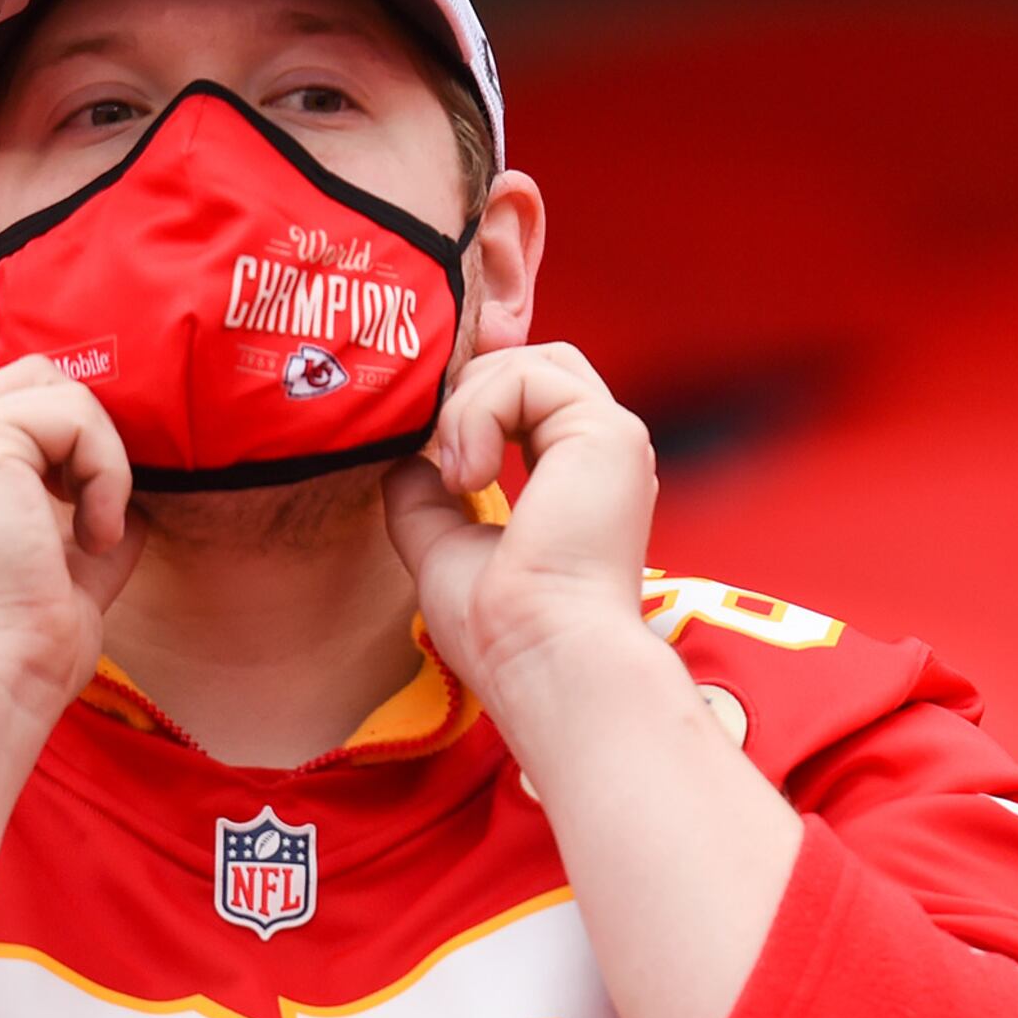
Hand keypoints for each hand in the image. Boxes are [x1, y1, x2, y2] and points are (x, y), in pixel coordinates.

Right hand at [0, 356, 143, 733]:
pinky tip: (94, 534)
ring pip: (59, 389)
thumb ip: (88, 523)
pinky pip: (75, 415)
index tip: (91, 518)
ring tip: (94, 532)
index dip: (73, 446)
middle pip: (36, 379)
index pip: (20, 411)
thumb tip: (134, 507)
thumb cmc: (23, 645)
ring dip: (101, 458)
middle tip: (96, 514)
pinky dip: (106, 471)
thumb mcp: (65, 569)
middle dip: (88, 437)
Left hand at [384, 342, 658, 719]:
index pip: (528, 396)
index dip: (473, 399)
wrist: (542, 655)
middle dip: (470, 388)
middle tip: (438, 451)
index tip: (429, 438)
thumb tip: (405, 461)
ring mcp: (611, 439)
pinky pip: (526, 377)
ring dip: (469, 403)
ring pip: (529, 361)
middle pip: (535, 361)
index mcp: (577, 477)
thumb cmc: (503, 627)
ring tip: (457, 474)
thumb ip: (426, 501)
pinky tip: (471, 474)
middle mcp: (602, 453)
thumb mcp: (443, 548)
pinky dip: (479, 414)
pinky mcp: (608, 432)